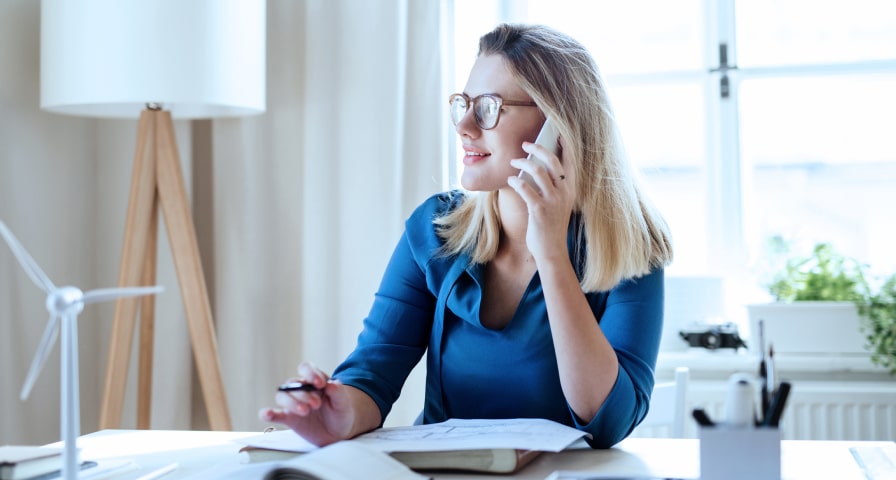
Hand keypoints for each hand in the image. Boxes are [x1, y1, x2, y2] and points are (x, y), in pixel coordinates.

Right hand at [258, 362, 356, 445]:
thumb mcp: (344, 403)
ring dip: (291, 402)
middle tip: (316, 404)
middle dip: (304, 394)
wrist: (339, 432)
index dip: (310, 373)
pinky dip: (268, 413)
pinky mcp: (289, 419)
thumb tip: (332, 383)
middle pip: (293, 384)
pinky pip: (275, 414)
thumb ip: (338, 392)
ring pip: (283, 396)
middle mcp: (301, 390)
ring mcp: (293, 404)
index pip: (306, 368)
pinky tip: (267, 414)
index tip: (320, 384)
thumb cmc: (341, 413)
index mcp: (314, 381)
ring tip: (304, 411)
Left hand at [509, 141, 575, 263]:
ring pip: (537, 171)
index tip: (556, 132)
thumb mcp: (558, 204)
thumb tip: (538, 167)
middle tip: (525, 144)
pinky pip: (525, 188)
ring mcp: (553, 201)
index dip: (565, 144)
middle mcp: (564, 192)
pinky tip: (510, 180)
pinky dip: (515, 181)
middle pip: (552, 160)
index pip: (570, 161)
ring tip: (513, 162)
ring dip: (522, 163)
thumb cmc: (551, 226)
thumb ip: (553, 187)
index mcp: (570, 189)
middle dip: (537, 148)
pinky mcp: (539, 210)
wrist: (552, 250)